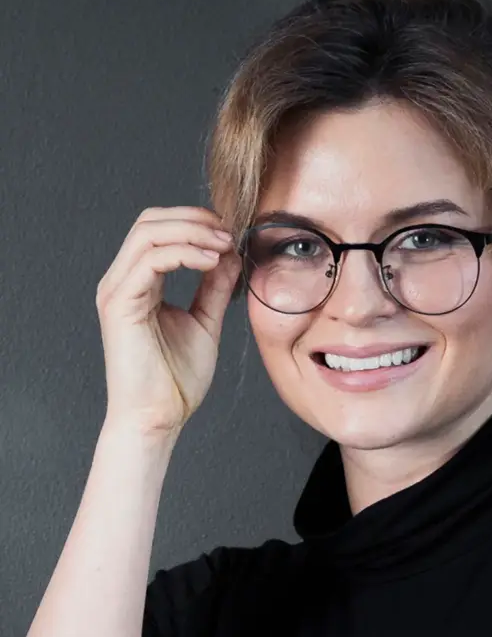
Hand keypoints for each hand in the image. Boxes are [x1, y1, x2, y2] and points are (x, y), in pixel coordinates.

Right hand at [95, 206, 240, 437]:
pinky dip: (183, 253)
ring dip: (192, 232)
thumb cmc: (175, 380)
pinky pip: (149, 261)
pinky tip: (211, 262)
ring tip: (223, 246)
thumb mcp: (204, 322)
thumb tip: (230, 255)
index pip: (158, 230)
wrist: (157, 418)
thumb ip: (214, 288)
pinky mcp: (119, 305)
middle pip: (149, 221)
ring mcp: (116, 291)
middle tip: (229, 233)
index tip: (231, 234)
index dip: (195, 222)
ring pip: (147, 233)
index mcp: (138, 283)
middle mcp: (121, 281)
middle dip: (193, 218)